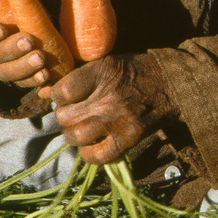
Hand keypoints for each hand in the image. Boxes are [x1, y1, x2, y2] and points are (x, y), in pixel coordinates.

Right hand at [0, 8, 57, 91]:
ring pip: (6, 73)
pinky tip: (48, 76)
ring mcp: (3, 64)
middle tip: (30, 41)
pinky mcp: (21, 76)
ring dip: (24, 68)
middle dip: (10, 50)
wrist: (35, 14)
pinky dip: (36, 81)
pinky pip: (24, 83)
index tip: (2, 29)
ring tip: (42, 59)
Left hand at [50, 54, 176, 164]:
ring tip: (80, 130)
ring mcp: (118, 119)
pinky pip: (97, 155)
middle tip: (73, 115)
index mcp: (102, 73)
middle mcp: (108, 97)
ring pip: (76, 136)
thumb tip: (45, 93)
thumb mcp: (108, 62)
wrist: (172, 84)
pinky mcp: (129, 138)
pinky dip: (89, 154)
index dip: (57, 97)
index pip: (62, 92)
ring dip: (73, 135)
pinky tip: (91, 146)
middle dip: (64, 117)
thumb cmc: (135, 71)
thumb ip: (80, 76)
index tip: (64, 97)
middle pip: (66, 116)